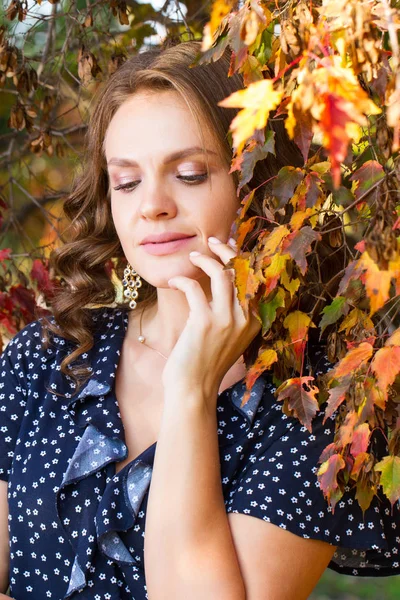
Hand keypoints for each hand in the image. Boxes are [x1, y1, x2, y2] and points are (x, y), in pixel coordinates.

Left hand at [162, 236, 260, 402]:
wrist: (193, 389)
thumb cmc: (205, 363)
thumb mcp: (227, 337)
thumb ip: (230, 314)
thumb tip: (222, 283)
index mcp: (254, 321)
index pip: (253, 279)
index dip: (242, 258)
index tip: (229, 245)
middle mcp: (245, 318)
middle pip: (242, 272)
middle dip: (227, 251)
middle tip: (212, 241)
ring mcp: (227, 320)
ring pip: (222, 274)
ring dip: (206, 260)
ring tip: (192, 256)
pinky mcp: (205, 322)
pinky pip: (195, 287)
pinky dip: (183, 279)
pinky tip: (174, 281)